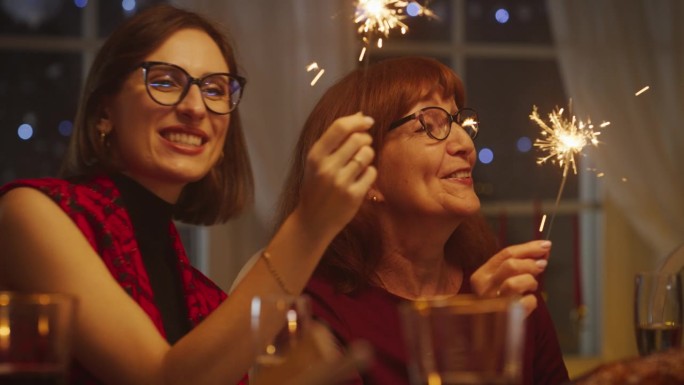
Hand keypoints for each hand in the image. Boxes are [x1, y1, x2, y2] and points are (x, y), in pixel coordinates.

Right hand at [296, 112, 376, 235]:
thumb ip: (335, 140)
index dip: (357, 120)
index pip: (340, 127)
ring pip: (367, 154)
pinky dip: (370, 173)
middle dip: (365, 139)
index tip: (368, 121)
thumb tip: (359, 115)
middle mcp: (327, 167)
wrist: (312, 221)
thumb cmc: (316, 187)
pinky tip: (360, 179)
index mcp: (315, 156)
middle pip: (358, 139)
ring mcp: (341, 182)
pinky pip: (372, 172)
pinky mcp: (354, 195)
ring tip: (359, 164)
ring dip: (368, 156)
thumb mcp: (316, 162)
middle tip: (362, 147)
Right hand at [469, 240, 550, 315]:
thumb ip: (519, 264)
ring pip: (515, 283)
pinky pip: (526, 303)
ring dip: (530, 282)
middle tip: (542, 265)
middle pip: (510, 265)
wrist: (490, 331)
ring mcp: (493, 303)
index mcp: (481, 276)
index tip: (545, 245)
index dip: (528, 248)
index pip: (505, 254)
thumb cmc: (499, 301)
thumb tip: (543, 249)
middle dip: (530, 263)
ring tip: (532, 286)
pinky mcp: (506, 317)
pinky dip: (532, 301)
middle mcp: (484, 288)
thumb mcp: (501, 280)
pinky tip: (529, 300)